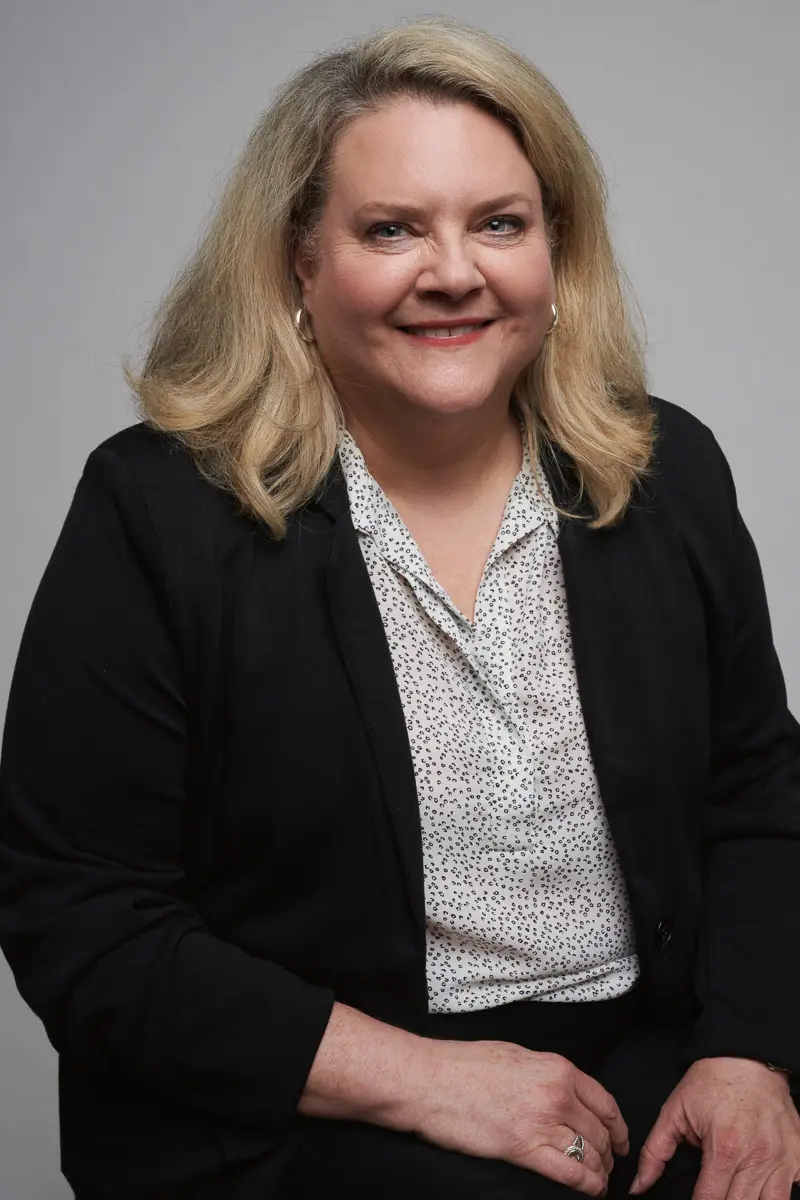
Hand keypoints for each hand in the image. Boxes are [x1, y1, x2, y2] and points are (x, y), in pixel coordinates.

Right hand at [404, 1038, 629, 1194]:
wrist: (432, 1080)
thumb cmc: (465, 1064)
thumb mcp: (517, 1055)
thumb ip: (546, 1073)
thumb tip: (562, 1090)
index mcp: (557, 1068)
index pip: (605, 1102)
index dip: (618, 1126)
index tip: (620, 1138)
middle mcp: (557, 1095)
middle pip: (600, 1132)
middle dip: (610, 1152)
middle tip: (609, 1163)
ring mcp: (542, 1123)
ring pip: (590, 1154)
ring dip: (600, 1171)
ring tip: (599, 1180)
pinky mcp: (524, 1150)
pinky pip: (570, 1173)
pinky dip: (587, 1185)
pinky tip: (591, 1190)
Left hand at [632, 1057, 799, 1199]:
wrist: (747, 1055)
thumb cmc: (711, 1082)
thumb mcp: (674, 1111)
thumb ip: (654, 1152)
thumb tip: (639, 1187)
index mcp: (724, 1149)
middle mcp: (758, 1158)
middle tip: (712, 1194)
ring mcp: (783, 1160)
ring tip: (733, 1195)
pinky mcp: (799, 1156)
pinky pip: (793, 1192)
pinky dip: (777, 1195)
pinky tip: (761, 1188)